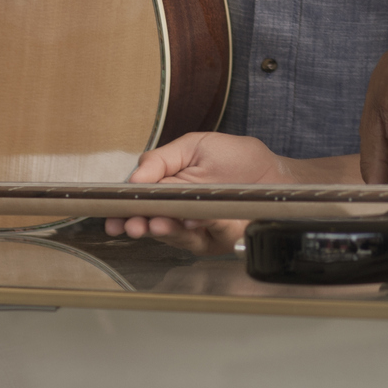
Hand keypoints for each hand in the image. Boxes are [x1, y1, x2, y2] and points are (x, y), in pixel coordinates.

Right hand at [107, 131, 290, 240]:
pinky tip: (192, 222)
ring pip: (173, 234)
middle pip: (150, 222)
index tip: (113, 217)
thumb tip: (134, 178)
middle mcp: (177, 211)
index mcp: (167, 187)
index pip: (139, 202)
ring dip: (164, 229)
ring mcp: (195, 228)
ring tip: (158, 223)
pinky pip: (203, 238)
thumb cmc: (237, 157)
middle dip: (139, 225)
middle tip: (133, 225)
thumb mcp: (196, 146)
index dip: (123, 211)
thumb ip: (162, 159)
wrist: (275, 173)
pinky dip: (197, 230)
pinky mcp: (216, 241)